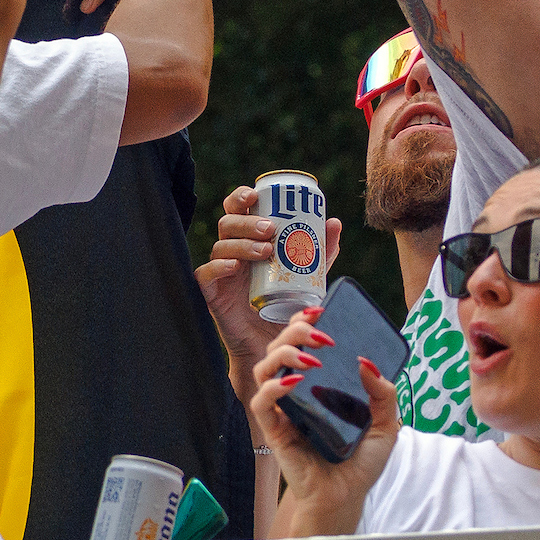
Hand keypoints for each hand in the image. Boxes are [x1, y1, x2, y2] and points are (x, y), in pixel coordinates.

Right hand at [196, 185, 343, 404]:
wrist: (272, 346)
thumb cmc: (285, 305)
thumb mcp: (307, 276)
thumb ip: (319, 252)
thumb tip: (334, 222)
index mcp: (249, 241)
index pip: (238, 210)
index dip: (241, 196)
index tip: (257, 193)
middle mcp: (231, 252)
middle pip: (228, 222)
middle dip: (247, 220)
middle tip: (271, 227)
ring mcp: (220, 272)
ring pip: (220, 245)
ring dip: (242, 243)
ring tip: (265, 250)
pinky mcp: (211, 294)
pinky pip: (205, 274)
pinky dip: (217, 266)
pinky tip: (233, 266)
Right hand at [247, 309, 399, 537]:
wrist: (346, 498)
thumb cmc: (361, 462)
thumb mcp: (387, 423)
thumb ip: (384, 392)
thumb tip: (366, 361)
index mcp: (317, 382)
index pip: (300, 342)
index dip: (303, 321)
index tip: (320, 310)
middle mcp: (295, 390)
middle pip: (278, 346)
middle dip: (295, 331)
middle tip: (319, 334)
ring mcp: (282, 409)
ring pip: (264, 367)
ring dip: (284, 354)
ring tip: (312, 358)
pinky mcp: (274, 429)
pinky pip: (262, 401)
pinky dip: (274, 386)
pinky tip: (295, 381)